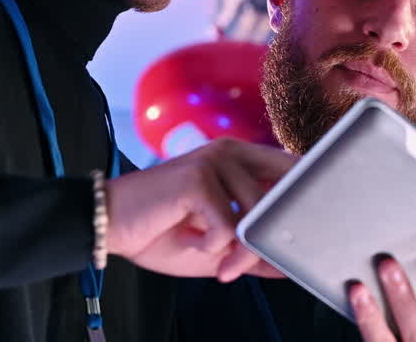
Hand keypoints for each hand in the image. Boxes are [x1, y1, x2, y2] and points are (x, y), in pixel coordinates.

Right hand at [103, 137, 296, 281]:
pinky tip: (191, 242)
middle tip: (258, 260)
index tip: (307, 231)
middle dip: (275, 236)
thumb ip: (252, 250)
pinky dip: (214, 247)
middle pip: (282, 195)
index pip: (291, 169)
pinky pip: (228, 226)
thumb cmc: (159, 231)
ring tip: (219, 263)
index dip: (304, 199)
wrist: (108, 225)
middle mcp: (231, 151)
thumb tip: (287, 265)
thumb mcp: (216, 246)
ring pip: (256, 216)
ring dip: (241, 252)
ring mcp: (214, 161)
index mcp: (240, 158)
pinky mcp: (198, 178)